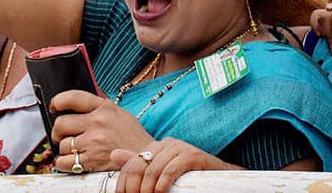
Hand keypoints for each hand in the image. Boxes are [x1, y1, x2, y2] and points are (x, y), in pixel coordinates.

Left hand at [49, 90, 153, 173]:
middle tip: (62, 136)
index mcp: (105, 107)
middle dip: (58, 131)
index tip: (55, 107)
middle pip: (61, 123)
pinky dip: (64, 163)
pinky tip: (72, 161)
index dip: (58, 101)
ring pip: (63, 145)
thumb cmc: (133, 138)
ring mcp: (94, 142)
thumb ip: (99, 109)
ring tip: (74, 150)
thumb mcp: (119, 114)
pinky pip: (65, 162)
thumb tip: (76, 107)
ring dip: (64, 149)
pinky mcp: (92, 161)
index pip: (72, 98)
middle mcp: (98, 122)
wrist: (145, 159)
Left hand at [112, 138, 233, 192]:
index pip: (131, 163)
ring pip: (153, 169)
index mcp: (155, 147)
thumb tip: (113, 154)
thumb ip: (139, 164)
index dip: (124, 183)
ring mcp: (179, 147)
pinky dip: (163, 184)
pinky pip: (171, 169)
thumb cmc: (187, 177)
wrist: (218, 176)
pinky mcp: (192, 155)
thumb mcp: (161, 173)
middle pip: (139, 165)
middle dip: (133, 187)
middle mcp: (165, 143)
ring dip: (148, 189)